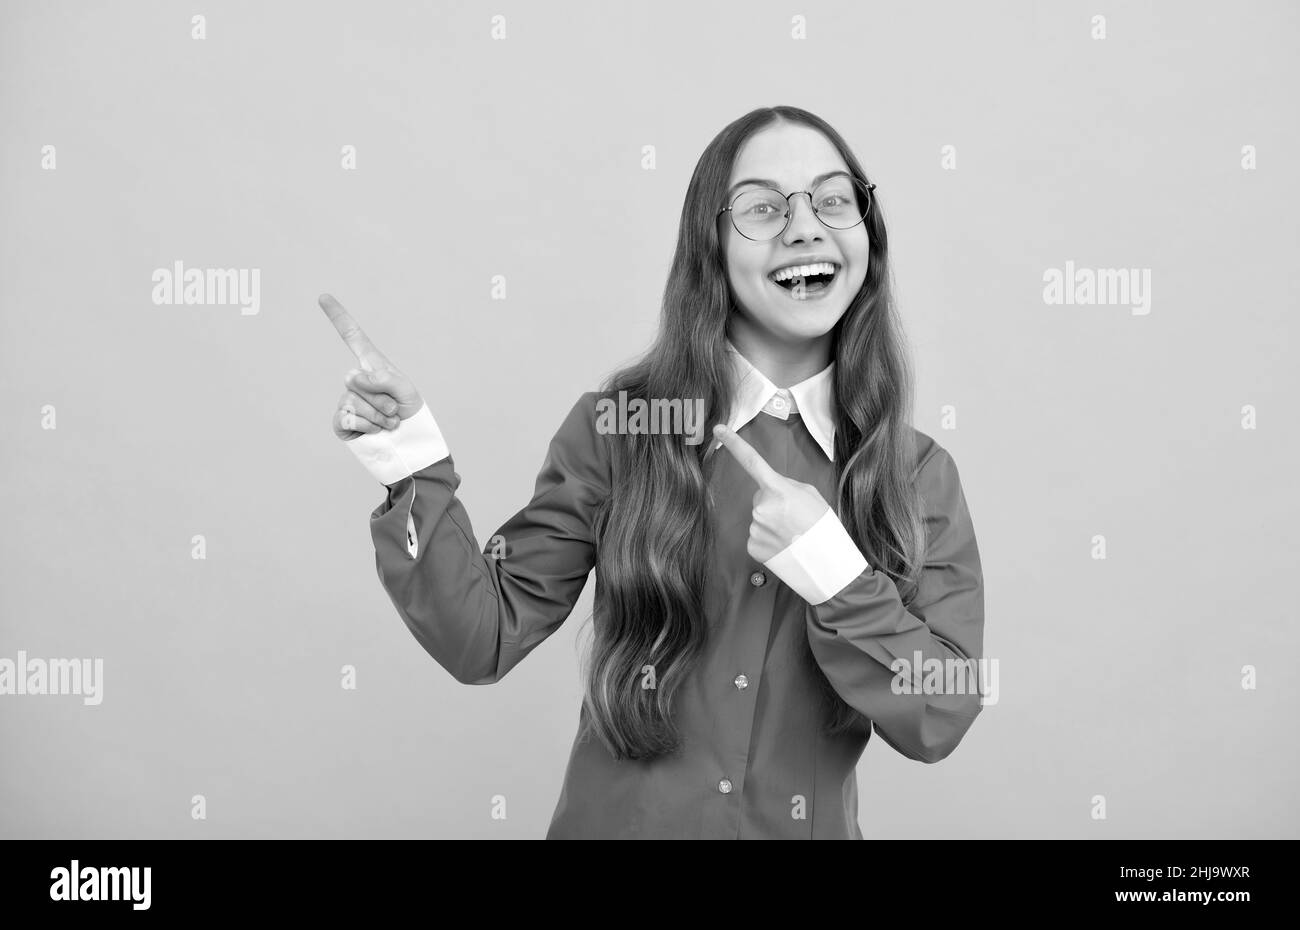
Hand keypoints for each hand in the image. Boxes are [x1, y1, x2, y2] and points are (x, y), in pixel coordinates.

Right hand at [319, 293, 424, 441]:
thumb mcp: (405, 390)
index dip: (338, 317)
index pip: (352, 337)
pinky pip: (349, 417)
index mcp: (372, 366)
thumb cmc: (409, 412)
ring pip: (355, 401)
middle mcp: (356, 380)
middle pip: (357, 380)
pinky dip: (368, 426)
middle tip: (395, 410)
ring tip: (390, 422)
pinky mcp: (341, 420)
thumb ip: (383, 378)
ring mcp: (347, 399)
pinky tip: (375, 430)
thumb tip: (353, 377)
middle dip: (382, 398)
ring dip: (379, 415)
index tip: (323, 296)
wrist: (407, 442)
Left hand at [712, 423, 831, 562]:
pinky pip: (757, 537)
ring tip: (792, 534)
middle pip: (760, 498)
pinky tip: (783, 545)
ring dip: (772, 524)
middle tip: (794, 518)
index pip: (752, 462)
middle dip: (773, 504)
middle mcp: (761, 507)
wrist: (827, 563)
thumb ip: (787, 487)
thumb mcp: (810, 495)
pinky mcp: (752, 547)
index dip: (734, 443)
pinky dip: (768, 540)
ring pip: (759, 519)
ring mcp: (755, 528)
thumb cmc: (822, 525)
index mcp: (778, 489)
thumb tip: (770, 492)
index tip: (718, 429)